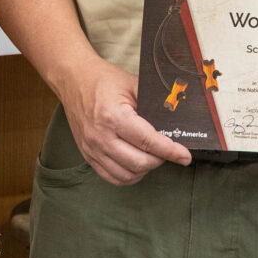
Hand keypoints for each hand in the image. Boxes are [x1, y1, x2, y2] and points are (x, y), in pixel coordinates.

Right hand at [58, 60, 191, 185]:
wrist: (73, 80)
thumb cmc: (103, 81)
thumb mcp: (132, 84)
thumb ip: (154, 103)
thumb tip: (175, 121)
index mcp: (113, 116)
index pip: (147, 141)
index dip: (170, 150)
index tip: (184, 156)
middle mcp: (100, 136)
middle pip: (139, 162)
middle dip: (160, 160)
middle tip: (170, 152)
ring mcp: (92, 149)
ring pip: (126, 175)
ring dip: (145, 169)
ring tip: (154, 156)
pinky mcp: (87, 155)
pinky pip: (111, 177)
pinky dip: (129, 175)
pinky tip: (138, 164)